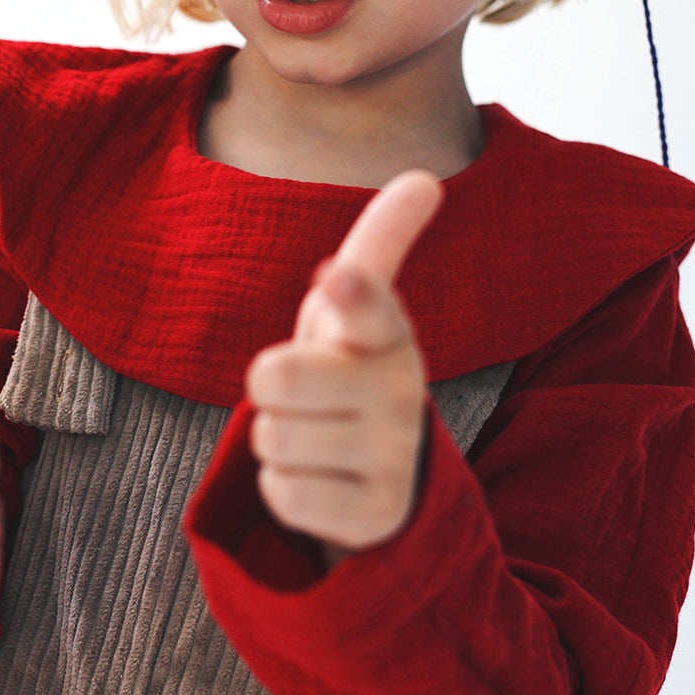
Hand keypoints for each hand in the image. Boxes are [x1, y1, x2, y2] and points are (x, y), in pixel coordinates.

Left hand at [245, 171, 442, 555]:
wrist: (385, 471)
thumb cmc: (350, 369)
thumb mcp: (357, 309)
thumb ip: (379, 244)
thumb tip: (426, 178)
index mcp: (388, 332)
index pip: (369, 305)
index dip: (351, 294)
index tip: (337, 279)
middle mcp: (400, 392)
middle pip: (274, 377)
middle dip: (268, 387)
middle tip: (302, 394)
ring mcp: (392, 456)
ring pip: (272, 439)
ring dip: (275, 440)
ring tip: (313, 437)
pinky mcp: (376, 515)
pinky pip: (284, 495)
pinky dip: (285, 489)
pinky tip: (320, 480)